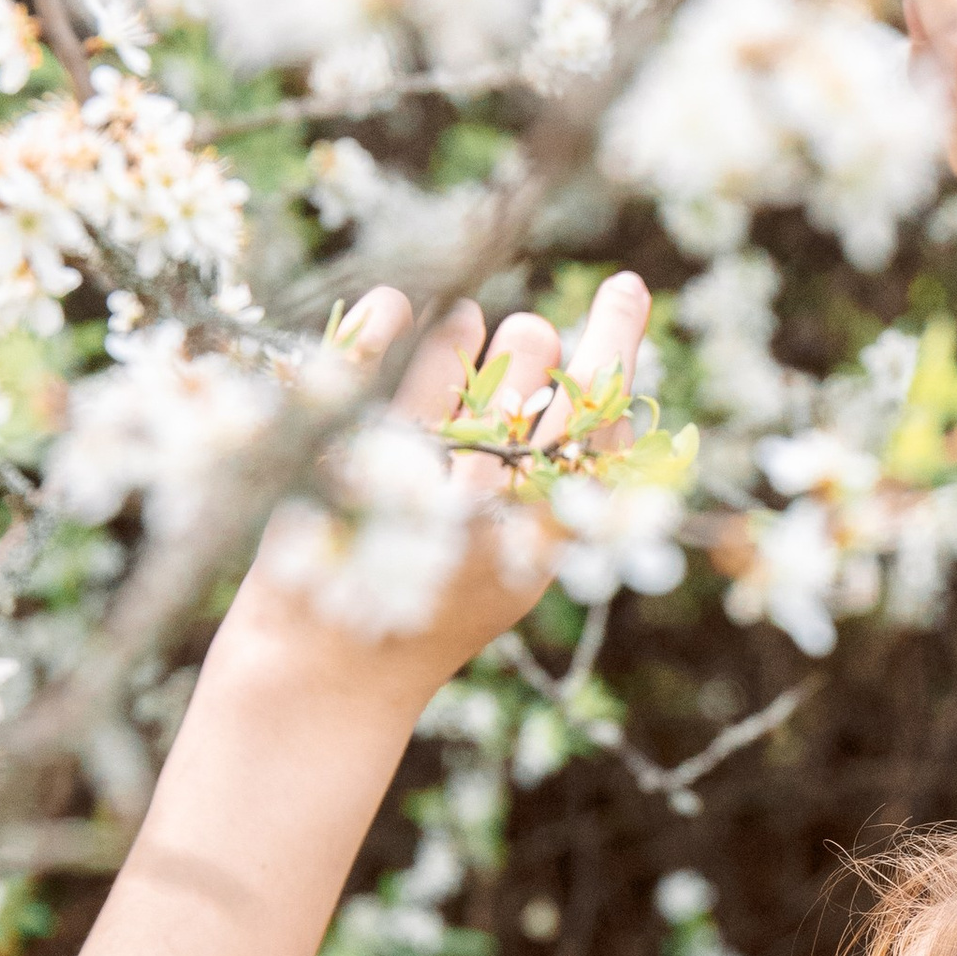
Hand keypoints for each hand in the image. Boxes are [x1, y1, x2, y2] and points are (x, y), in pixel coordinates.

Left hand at [219, 271, 652, 708]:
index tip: (625, 285)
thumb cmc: (437, 610)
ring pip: (462, 337)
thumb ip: (568, 489)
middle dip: (531, 345)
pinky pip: (370, 351)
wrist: (332, 670)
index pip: (594, 407)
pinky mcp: (339, 455)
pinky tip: (392, 304)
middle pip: (533, 356)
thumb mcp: (522, 558)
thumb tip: (610, 398)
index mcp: (541, 528)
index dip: (614, 341)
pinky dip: (383, 318)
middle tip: (520, 353)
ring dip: (466, 327)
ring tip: (461, 331)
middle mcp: (486, 495)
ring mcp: (411, 466)